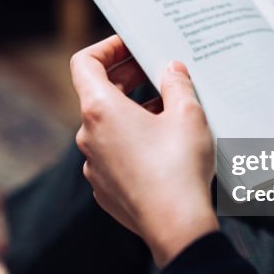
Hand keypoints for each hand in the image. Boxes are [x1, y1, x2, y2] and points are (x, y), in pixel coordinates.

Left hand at [70, 36, 217, 266]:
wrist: (176, 226)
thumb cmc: (180, 168)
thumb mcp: (188, 115)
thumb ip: (178, 84)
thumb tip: (172, 71)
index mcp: (100, 110)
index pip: (85, 63)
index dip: (106, 48)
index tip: (130, 46)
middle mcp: (88, 136)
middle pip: (97, 94)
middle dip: (127, 79)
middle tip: (155, 72)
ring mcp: (94, 165)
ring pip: (108, 126)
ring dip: (133, 112)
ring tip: (169, 110)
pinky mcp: (104, 188)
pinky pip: (114, 154)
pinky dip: (133, 142)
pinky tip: (163, 146)